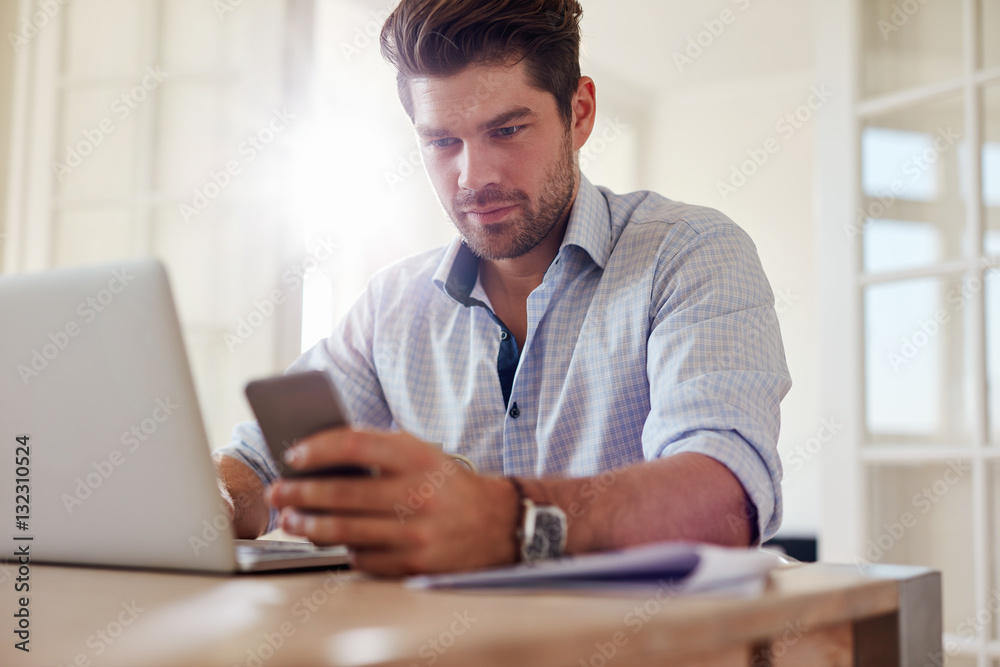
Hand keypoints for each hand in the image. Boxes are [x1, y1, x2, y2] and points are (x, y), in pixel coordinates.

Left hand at [266, 428, 518, 575]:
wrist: (497, 522)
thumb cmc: (445, 483)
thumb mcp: (420, 454)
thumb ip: (376, 451)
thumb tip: (316, 456)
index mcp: (418, 457)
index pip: (356, 445)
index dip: (318, 449)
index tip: (293, 455)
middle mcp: (418, 494)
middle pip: (343, 493)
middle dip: (300, 492)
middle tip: (278, 491)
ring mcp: (417, 532)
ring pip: (345, 531)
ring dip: (309, 525)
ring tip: (291, 518)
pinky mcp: (415, 563)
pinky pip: (363, 558)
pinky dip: (342, 548)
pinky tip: (331, 539)